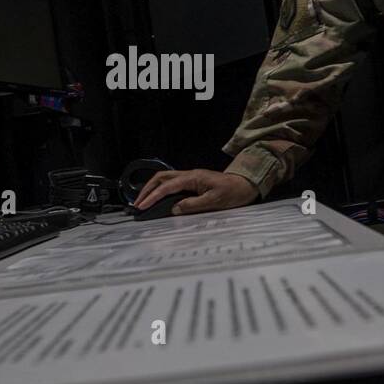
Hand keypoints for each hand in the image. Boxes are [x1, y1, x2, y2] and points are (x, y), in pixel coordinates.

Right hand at [132, 168, 257, 215]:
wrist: (246, 185)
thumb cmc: (232, 193)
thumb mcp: (214, 201)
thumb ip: (193, 205)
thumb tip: (174, 209)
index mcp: (193, 178)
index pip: (167, 187)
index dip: (152, 197)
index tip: (142, 206)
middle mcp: (189, 174)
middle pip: (161, 178)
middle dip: (147, 189)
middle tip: (137, 203)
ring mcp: (191, 177)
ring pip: (165, 179)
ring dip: (152, 188)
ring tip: (143, 201)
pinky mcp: (193, 181)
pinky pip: (172, 182)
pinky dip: (161, 189)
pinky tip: (158, 198)